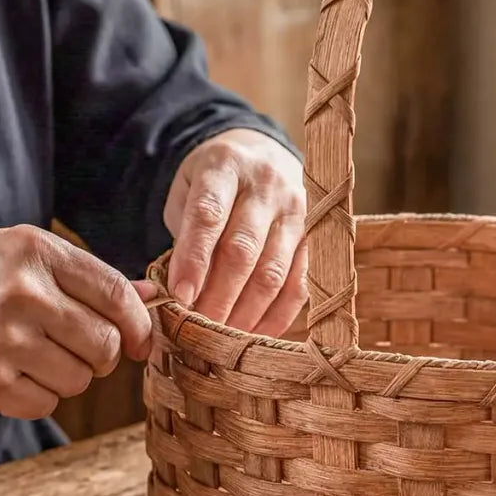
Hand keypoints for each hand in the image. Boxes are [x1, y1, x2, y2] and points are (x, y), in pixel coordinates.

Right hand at [0, 225, 154, 432]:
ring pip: (78, 380)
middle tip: (72, 352)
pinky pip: (44, 404)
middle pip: (104, 344)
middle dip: (100, 357)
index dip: (138, 326)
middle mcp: (21, 291)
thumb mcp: (16, 258)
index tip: (138, 342)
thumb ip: (84, 278)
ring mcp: (2, 339)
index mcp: (33, 251)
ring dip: (64, 379)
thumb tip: (152, 296)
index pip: (115, 295)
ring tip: (28, 359)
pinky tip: (6, 377)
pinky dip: (33, 399)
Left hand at [164, 128, 305, 335]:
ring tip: (223, 339)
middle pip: (242, 249)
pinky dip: (277, 315)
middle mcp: (266, 184)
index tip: (179, 297)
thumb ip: (184, 237)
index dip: (193, 260)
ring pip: (273, 271)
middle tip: (198, 330)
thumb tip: (179, 298)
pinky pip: (300, 283)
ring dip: (246, 313)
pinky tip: (255, 335)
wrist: (262, 156)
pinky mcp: (316, 236)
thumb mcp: (187, 193)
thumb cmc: (213, 184)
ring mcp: (297, 210)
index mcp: (224, 165)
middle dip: (218, 296)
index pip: (208, 215)